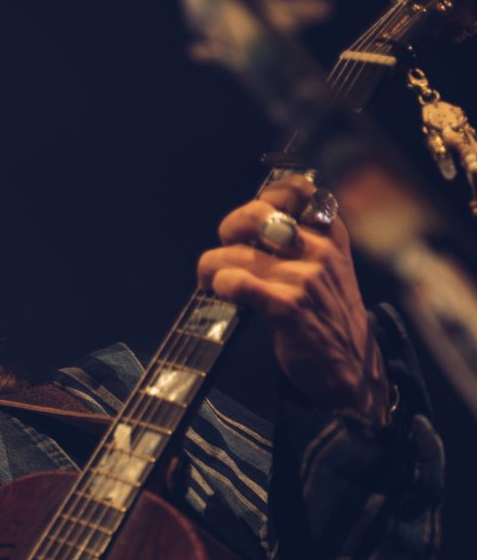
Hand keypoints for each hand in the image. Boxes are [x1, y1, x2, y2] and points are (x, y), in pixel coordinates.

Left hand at [197, 175, 389, 421]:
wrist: (349, 368)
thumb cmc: (329, 317)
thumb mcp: (330, 269)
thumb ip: (303, 242)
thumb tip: (252, 223)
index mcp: (331, 236)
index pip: (298, 191)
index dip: (266, 196)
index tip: (253, 220)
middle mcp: (319, 251)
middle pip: (256, 215)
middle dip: (228, 229)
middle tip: (224, 249)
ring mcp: (304, 278)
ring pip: (235, 254)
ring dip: (211, 266)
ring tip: (210, 279)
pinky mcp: (286, 306)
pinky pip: (235, 281)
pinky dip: (219, 285)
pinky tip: (222, 293)